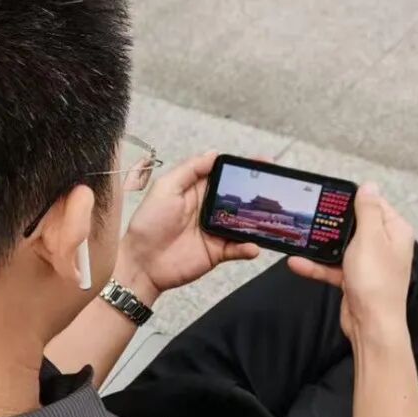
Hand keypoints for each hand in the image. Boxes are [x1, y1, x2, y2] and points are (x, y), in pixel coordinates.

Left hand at [119, 151, 259, 296]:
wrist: (142, 263)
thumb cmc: (148, 224)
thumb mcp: (166, 188)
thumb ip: (189, 170)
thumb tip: (213, 154)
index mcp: (196, 191)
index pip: (224, 175)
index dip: (242, 168)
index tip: (262, 162)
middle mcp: (209, 209)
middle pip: (239, 198)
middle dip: (256, 192)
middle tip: (275, 187)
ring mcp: (215, 231)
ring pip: (243, 223)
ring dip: (256, 221)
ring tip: (268, 218)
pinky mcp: (217, 252)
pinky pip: (238, 249)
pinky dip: (248, 248)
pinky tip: (253, 246)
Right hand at [288, 183, 413, 342]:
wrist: (371, 326)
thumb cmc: (375, 282)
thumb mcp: (370, 238)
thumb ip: (368, 210)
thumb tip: (369, 185)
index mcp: (394, 231)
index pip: (375, 204)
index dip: (353, 199)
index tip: (330, 195)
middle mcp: (384, 245)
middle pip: (355, 224)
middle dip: (333, 221)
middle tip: (310, 212)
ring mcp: (368, 263)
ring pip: (342, 247)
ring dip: (321, 245)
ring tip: (299, 236)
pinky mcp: (354, 279)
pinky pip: (333, 267)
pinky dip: (317, 266)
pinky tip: (297, 263)